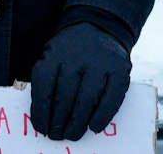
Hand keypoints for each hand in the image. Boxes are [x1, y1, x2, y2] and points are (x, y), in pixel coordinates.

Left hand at [29, 23, 131, 140]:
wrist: (99, 27)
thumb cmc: (70, 53)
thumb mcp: (53, 57)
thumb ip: (47, 82)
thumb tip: (43, 119)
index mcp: (56, 52)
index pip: (44, 84)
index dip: (42, 110)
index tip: (42, 128)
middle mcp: (78, 55)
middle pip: (65, 95)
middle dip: (59, 121)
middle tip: (57, 135)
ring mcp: (101, 61)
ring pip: (87, 98)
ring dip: (78, 122)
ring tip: (72, 134)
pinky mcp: (120, 69)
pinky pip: (112, 98)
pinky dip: (102, 116)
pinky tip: (94, 127)